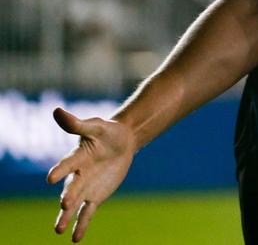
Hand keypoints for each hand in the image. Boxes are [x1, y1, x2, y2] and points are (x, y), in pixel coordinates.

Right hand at [47, 107, 136, 241]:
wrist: (122, 142)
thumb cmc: (107, 132)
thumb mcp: (96, 126)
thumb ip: (77, 124)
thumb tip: (56, 111)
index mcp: (77, 157)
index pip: (67, 164)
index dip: (60, 170)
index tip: (51, 179)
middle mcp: (77, 175)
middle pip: (72, 187)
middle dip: (68, 195)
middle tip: (64, 204)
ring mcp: (85, 187)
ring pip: (75, 204)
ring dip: (66, 216)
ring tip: (58, 230)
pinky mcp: (95, 196)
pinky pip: (87, 213)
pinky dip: (81, 226)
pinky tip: (74, 239)